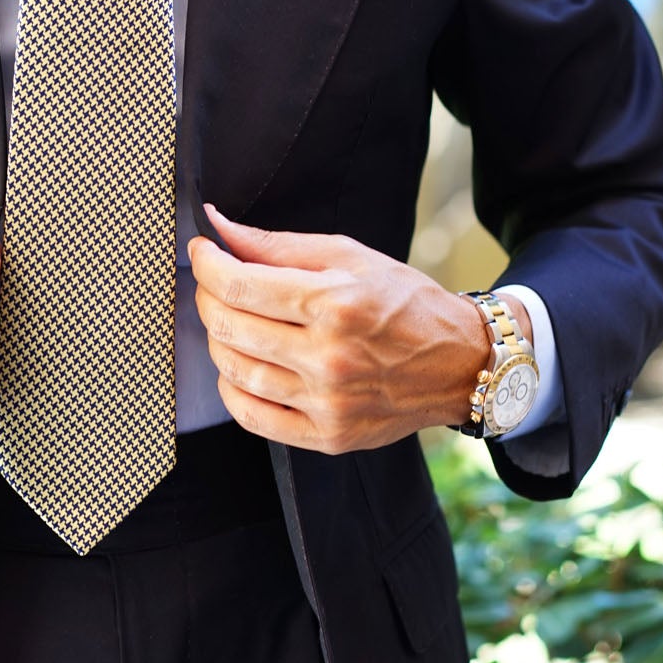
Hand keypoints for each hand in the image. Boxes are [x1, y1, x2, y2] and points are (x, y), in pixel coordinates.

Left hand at [188, 205, 531, 453]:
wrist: (461, 364)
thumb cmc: (405, 304)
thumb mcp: (350, 257)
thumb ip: (278, 245)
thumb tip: (219, 227)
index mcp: (335, 303)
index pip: (239, 285)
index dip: (206, 265)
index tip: (202, 253)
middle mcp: (328, 356)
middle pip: (229, 328)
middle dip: (208, 299)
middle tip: (215, 285)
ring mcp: (327, 401)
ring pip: (235, 372)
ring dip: (218, 343)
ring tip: (231, 323)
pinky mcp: (328, 435)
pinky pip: (253, 417)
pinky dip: (233, 390)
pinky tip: (242, 368)